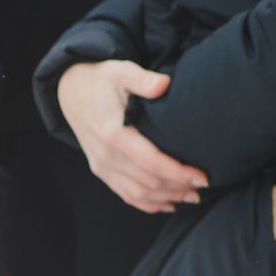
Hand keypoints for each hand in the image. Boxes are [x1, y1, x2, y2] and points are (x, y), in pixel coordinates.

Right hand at [57, 61, 208, 213]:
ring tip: (192, 196)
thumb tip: (164, 84)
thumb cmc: (102, 79)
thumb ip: (143, 79)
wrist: (70, 90)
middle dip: (178, 188)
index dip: (178, 173)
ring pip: (137, 193)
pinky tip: (167, 204)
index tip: (203, 176)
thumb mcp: (121, 71)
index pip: (151, 163)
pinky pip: (123, 193)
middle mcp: (106, 155)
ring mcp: (101, 165)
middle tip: (204, 186)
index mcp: (114, 134)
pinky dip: (146, 203)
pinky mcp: (100, 168)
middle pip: (147, 182)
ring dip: (166, 198)